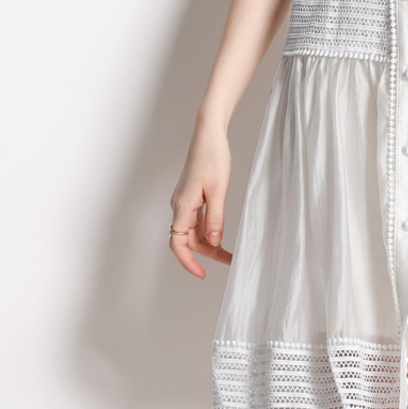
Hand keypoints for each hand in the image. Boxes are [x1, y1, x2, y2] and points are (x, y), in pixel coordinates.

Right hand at [168, 126, 233, 278]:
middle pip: (187, 239)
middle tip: (229, 259)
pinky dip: (206, 229)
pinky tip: (219, 232)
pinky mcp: (190, 194)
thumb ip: (215, 219)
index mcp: (182, 206)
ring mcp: (184, 200)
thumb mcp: (219, 191)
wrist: (208, 134)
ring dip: (208, 242)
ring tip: (228, 250)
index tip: (203, 274)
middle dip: (206, 253)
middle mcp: (179, 205)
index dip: (188, 262)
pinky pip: (195, 219)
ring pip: (192, 230)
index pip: (178, 244)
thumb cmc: (213, 158)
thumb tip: (213, 243)